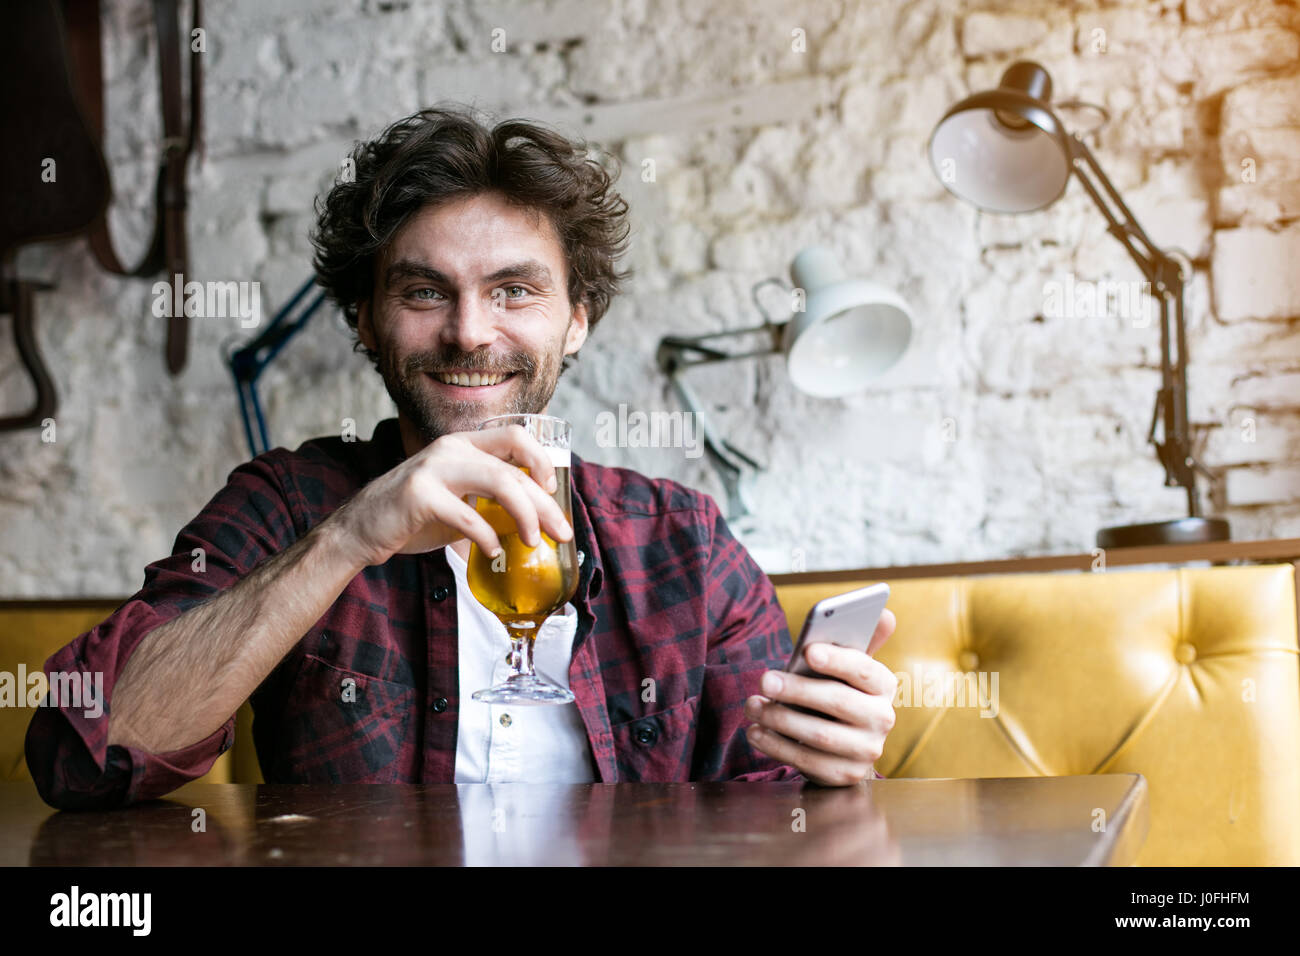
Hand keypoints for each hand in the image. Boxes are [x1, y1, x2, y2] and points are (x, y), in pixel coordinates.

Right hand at [327, 424, 573, 567]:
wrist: (360, 530)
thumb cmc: (413, 517)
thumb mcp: (457, 499)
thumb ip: (489, 498)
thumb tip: (536, 519)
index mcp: (462, 445)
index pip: (515, 436)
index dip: (541, 460)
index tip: (551, 492)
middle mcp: (450, 448)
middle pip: (515, 467)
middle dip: (545, 504)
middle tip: (561, 533)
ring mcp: (434, 468)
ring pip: (500, 482)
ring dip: (525, 515)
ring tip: (531, 541)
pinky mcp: (419, 495)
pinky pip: (467, 515)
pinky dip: (487, 536)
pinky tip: (493, 552)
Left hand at [744, 608, 897, 786]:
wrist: (843, 744)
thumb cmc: (837, 691)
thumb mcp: (846, 668)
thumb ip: (860, 640)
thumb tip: (884, 613)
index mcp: (884, 684)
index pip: (864, 669)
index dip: (837, 660)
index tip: (807, 651)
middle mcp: (882, 718)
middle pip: (838, 701)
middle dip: (797, 689)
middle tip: (764, 679)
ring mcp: (867, 750)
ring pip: (820, 735)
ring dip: (780, 718)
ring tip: (752, 704)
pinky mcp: (847, 775)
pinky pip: (808, 762)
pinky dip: (777, 746)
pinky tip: (756, 731)